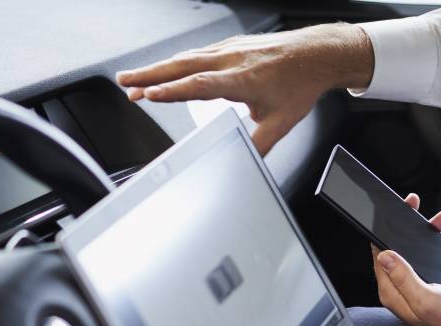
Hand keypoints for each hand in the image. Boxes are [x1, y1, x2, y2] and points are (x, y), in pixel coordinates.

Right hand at [116, 24, 373, 154]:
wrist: (316, 54)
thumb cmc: (299, 84)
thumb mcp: (281, 123)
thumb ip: (259, 145)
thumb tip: (245, 164)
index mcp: (242, 79)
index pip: (199, 85)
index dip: (173, 91)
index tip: (149, 96)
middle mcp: (231, 60)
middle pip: (182, 66)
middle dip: (150, 76)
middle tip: (124, 84)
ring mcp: (229, 50)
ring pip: (186, 58)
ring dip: (157, 68)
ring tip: (133, 79)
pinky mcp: (229, 46)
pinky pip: (196, 53)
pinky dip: (175, 63)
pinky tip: (164, 69)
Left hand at [372, 193, 440, 325]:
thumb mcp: (425, 298)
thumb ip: (404, 277)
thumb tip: (384, 255)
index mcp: (392, 290)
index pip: (380, 254)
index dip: (381, 230)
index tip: (390, 210)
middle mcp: (400, 287)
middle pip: (398, 248)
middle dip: (407, 225)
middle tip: (414, 204)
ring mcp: (415, 286)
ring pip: (417, 251)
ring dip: (429, 232)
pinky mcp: (431, 286)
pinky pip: (434, 260)